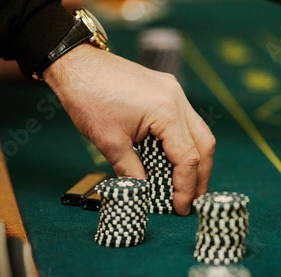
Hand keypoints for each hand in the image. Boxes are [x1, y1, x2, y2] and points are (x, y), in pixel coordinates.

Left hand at [43, 44, 214, 214]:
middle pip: (204, 144)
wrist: (76, 63)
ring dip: (196, 160)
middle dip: (201, 176)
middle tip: (193, 201)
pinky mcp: (166, 91)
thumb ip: (131, 171)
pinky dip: (183, 143)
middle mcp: (177, 99)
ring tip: (187, 184)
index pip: (187, 158)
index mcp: (167, 111)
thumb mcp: (109, 142)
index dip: (186, 187)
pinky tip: (173, 159)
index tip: (180, 208)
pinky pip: (184, 121)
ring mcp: (174, 92)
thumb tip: (144, 194)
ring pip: (198, 132)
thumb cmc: (89, 97)